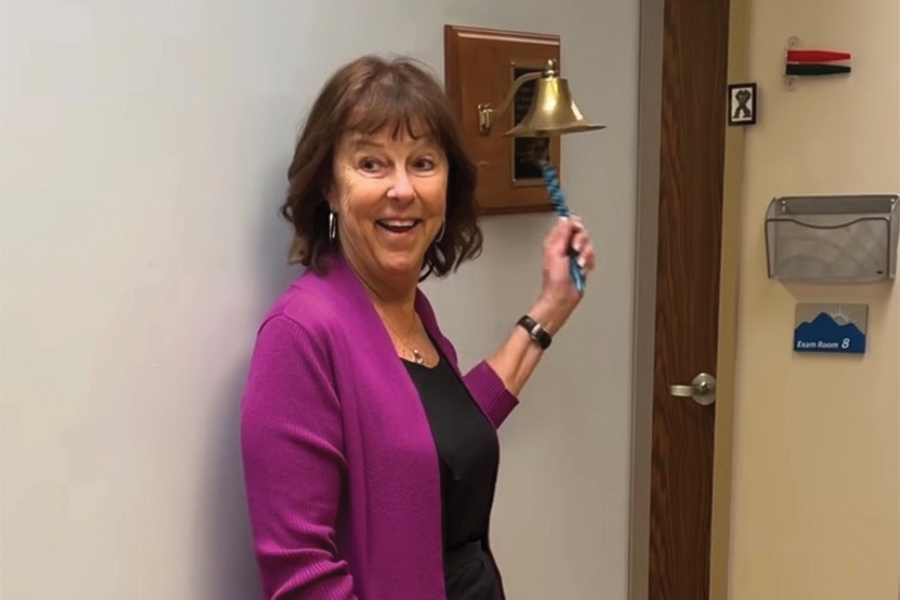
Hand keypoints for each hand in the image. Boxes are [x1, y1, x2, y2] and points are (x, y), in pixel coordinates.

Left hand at [530, 217, 596, 333]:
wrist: (562, 297)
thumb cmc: (554, 280)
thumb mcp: (555, 252)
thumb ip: (562, 234)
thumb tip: (566, 219)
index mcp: (555, 242)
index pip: (567, 224)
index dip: (573, 224)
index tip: (576, 228)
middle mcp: (565, 247)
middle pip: (580, 232)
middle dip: (580, 241)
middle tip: (575, 250)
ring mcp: (575, 255)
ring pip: (587, 244)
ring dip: (585, 254)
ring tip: (578, 264)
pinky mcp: (583, 263)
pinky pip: (591, 256)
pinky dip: (588, 262)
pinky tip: (582, 269)